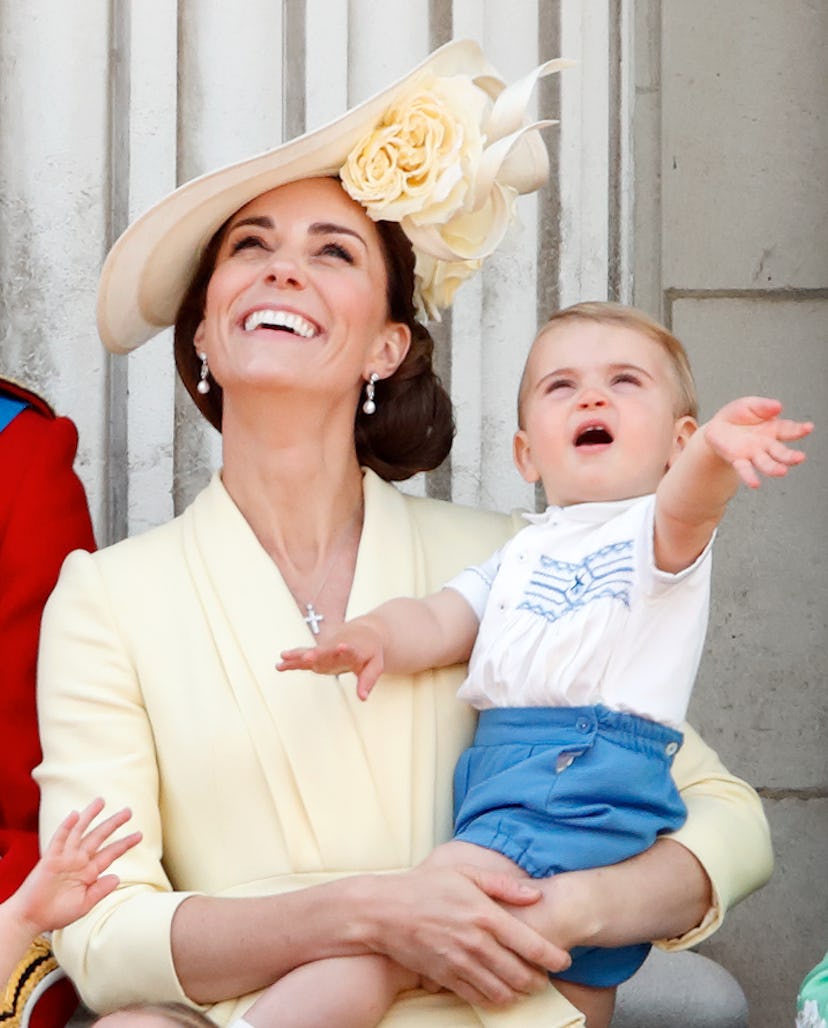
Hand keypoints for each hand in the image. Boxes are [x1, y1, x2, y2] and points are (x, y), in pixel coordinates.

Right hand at [10, 798, 140, 935]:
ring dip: (89, 816)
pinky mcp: (50, 859)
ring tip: (101, 801)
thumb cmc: (57, 913)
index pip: (110, 853)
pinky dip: (66, 827)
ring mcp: (65, 858)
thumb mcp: (84, 904)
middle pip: (99, 837)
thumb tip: (117, 877)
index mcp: (89, 872)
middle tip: (128, 811)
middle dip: (113, 824)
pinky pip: (59, 839)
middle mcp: (79, 861)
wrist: (32, 919)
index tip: (139, 835)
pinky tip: (74, 815)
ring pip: (80, 832)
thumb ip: (100, 890)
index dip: (124, 844)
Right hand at [278, 621, 386, 699]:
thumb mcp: (376, 665)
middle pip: (325, 651)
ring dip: (298, 655)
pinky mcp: (318, 653)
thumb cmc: (370, 650)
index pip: (350, 650)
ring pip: (310, 652)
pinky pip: (304, 656)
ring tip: (283, 658)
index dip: (346, 649)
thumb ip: (368, 680)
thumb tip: (362, 698)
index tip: (341, 646)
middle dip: (316, 653)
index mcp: (353, 650)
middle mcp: (336, 649)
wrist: (363, 632)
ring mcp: (325, 651)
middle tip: (307, 656)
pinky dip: (293, 660)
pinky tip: (280, 664)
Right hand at [356, 865, 570, 1007]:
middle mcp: (476, 943)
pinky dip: (494, 1001)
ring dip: (518, 993)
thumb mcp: (465, 873)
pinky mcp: (445, 978)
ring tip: (523, 986)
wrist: (384, 911)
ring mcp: (460, 964)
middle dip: (538, 980)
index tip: (564, 961)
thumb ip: (503, 885)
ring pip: (502, 992)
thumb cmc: (425, 887)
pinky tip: (498, 993)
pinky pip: (477, 998)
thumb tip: (535, 894)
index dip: (553, 957)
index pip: (531, 944)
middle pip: (521, 974)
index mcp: (485, 914)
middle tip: (543, 976)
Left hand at [704, 396, 811, 488]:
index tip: (808, 427)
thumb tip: (778, 406)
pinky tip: (755, 484)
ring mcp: (753, 454)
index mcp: (773, 429)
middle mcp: (767, 444)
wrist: (717, 427)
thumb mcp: (750, 404)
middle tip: (800, 458)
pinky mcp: (738, 460)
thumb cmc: (738, 415)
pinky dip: (750, 476)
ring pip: (766, 463)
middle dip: (790, 456)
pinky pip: (745, 469)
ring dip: (774, 468)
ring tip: (782, 471)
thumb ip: (764, 406)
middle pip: (781, 452)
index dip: (800, 429)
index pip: (789, 430)